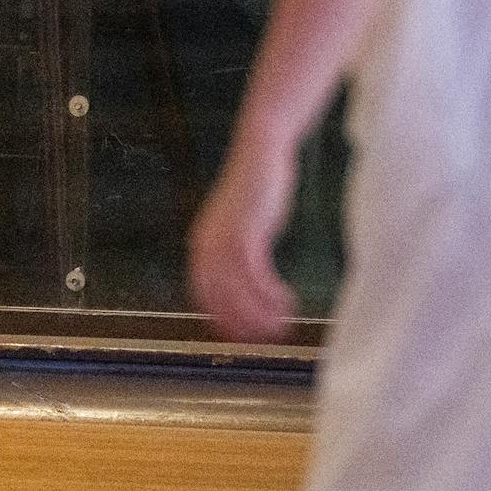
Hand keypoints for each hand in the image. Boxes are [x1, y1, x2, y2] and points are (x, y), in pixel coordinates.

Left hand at [187, 137, 298, 342]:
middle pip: (220, 300)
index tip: (242, 338)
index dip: (222, 321)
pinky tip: (288, 302)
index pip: (204, 295)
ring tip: (283, 326)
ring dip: (262, 315)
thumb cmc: (256, 187)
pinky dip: (272, 295)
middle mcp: (207, 245)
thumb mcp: (242, 224)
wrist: (261, 151)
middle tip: (266, 340)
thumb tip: (246, 279)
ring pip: (240, 292)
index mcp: (202, 245)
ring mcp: (225, 239)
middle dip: (242, 325)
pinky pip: (258, 276)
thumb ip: (239, 250)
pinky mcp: (247, 232)